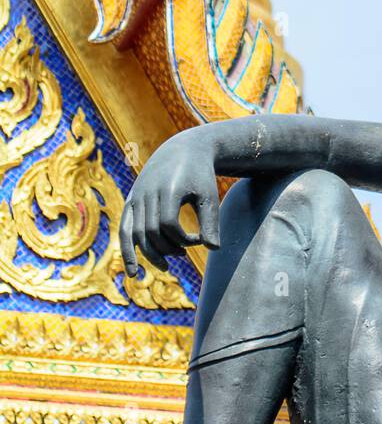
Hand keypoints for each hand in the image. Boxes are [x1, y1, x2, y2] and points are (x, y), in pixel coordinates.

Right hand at [119, 128, 219, 274]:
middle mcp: (147, 192)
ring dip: (150, 254)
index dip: (184, 239)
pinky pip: (125, 229)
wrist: (182, 151)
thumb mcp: (208, 195)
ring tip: (166, 267)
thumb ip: (211, 222)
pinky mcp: (131, 200)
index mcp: (167, 188)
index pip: (169, 224)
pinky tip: (133, 272)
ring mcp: (136, 196)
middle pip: (151, 232)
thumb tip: (214, 249)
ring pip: (136, 234)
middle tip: (185, 252)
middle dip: (169, 247)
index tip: (199, 239)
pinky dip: (128, 251)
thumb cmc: (200, 175)